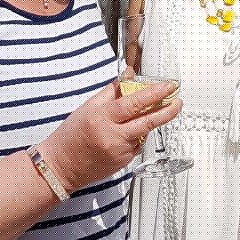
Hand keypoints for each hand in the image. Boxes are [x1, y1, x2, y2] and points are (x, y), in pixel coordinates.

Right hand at [38, 79, 181, 192]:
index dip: (155, 93)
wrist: (61, 165)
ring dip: (150, 123)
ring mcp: (120, 151)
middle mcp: (113, 135)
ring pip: (144, 133)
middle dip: (167, 110)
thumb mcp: (88, 107)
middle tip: (178, 101)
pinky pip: (137, 145)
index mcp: (103, 116)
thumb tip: (129, 75)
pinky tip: (125, 135)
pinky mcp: (124, 162)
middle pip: (148, 121)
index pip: (135, 102)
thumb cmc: (71, 134)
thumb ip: (112, 91)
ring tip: (147, 114)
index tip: (169, 86)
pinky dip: (137, 137)